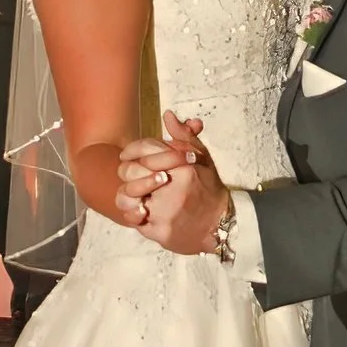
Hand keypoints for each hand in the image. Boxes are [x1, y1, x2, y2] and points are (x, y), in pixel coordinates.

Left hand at [115, 111, 207, 226]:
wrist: (220, 225)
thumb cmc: (209, 189)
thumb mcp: (201, 159)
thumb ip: (183, 137)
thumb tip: (168, 115)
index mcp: (182, 167)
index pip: (143, 150)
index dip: (132, 150)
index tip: (128, 155)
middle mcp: (172, 188)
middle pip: (130, 172)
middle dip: (129, 172)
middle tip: (135, 176)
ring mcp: (164, 212)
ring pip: (126, 197)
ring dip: (129, 194)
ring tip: (139, 195)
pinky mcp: (159, 231)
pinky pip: (133, 219)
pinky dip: (134, 213)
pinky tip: (145, 210)